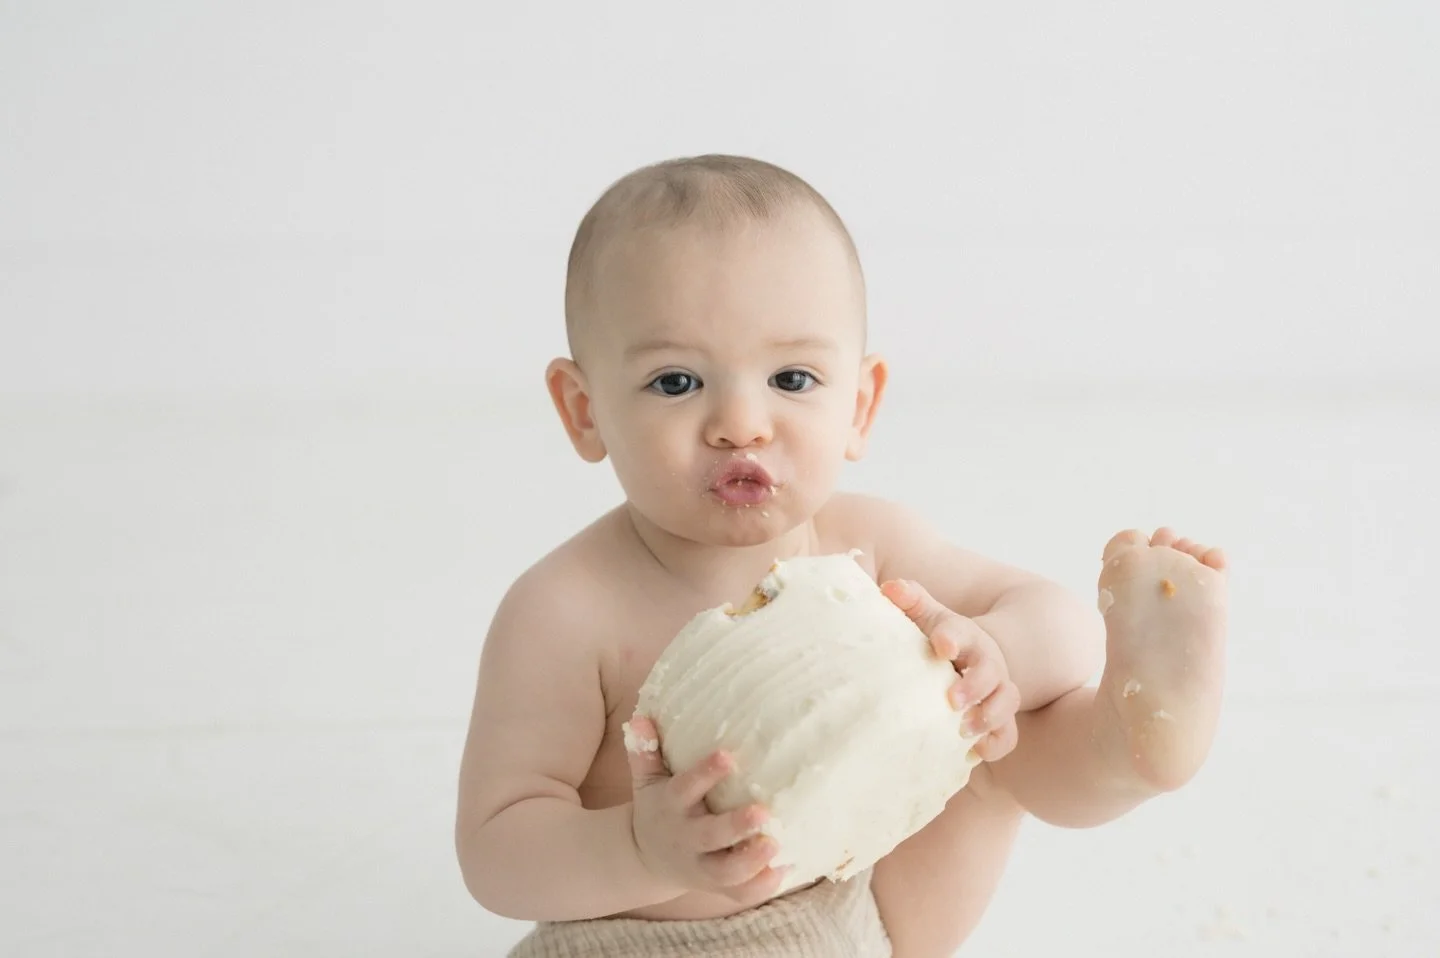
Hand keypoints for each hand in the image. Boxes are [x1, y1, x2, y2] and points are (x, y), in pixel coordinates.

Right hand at [623, 714, 787, 904]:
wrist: (645, 858)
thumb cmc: (657, 807)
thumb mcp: (646, 780)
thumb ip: (645, 750)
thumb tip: (641, 718)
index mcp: (671, 807)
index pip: (685, 789)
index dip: (704, 773)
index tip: (727, 756)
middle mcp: (686, 838)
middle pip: (709, 837)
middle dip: (735, 826)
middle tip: (762, 812)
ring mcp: (701, 866)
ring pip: (725, 872)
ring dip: (751, 861)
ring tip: (777, 844)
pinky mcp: (716, 885)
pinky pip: (738, 893)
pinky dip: (760, 886)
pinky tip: (784, 870)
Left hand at [881, 579, 1020, 761]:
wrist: (969, 663)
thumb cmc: (938, 641)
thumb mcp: (925, 618)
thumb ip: (909, 600)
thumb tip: (889, 588)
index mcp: (965, 636)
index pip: (960, 632)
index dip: (952, 638)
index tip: (941, 646)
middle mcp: (987, 663)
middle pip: (990, 670)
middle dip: (974, 685)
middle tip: (952, 700)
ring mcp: (997, 691)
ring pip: (1007, 702)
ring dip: (988, 715)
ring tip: (963, 729)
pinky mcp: (1000, 720)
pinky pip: (1008, 734)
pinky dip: (996, 744)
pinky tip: (976, 752)